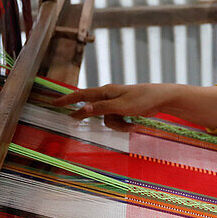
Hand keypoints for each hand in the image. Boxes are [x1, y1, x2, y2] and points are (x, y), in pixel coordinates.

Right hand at [51, 83, 178, 120]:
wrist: (161, 99)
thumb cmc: (142, 99)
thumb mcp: (120, 106)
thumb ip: (101, 108)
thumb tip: (83, 109)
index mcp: (105, 92)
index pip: (82, 95)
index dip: (67, 100)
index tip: (54, 103)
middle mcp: (109, 97)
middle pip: (93, 109)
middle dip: (87, 115)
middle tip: (69, 120)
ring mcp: (116, 104)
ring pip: (107, 120)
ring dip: (118, 125)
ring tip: (131, 123)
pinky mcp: (124, 110)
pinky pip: (117, 122)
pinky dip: (124, 125)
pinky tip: (135, 123)